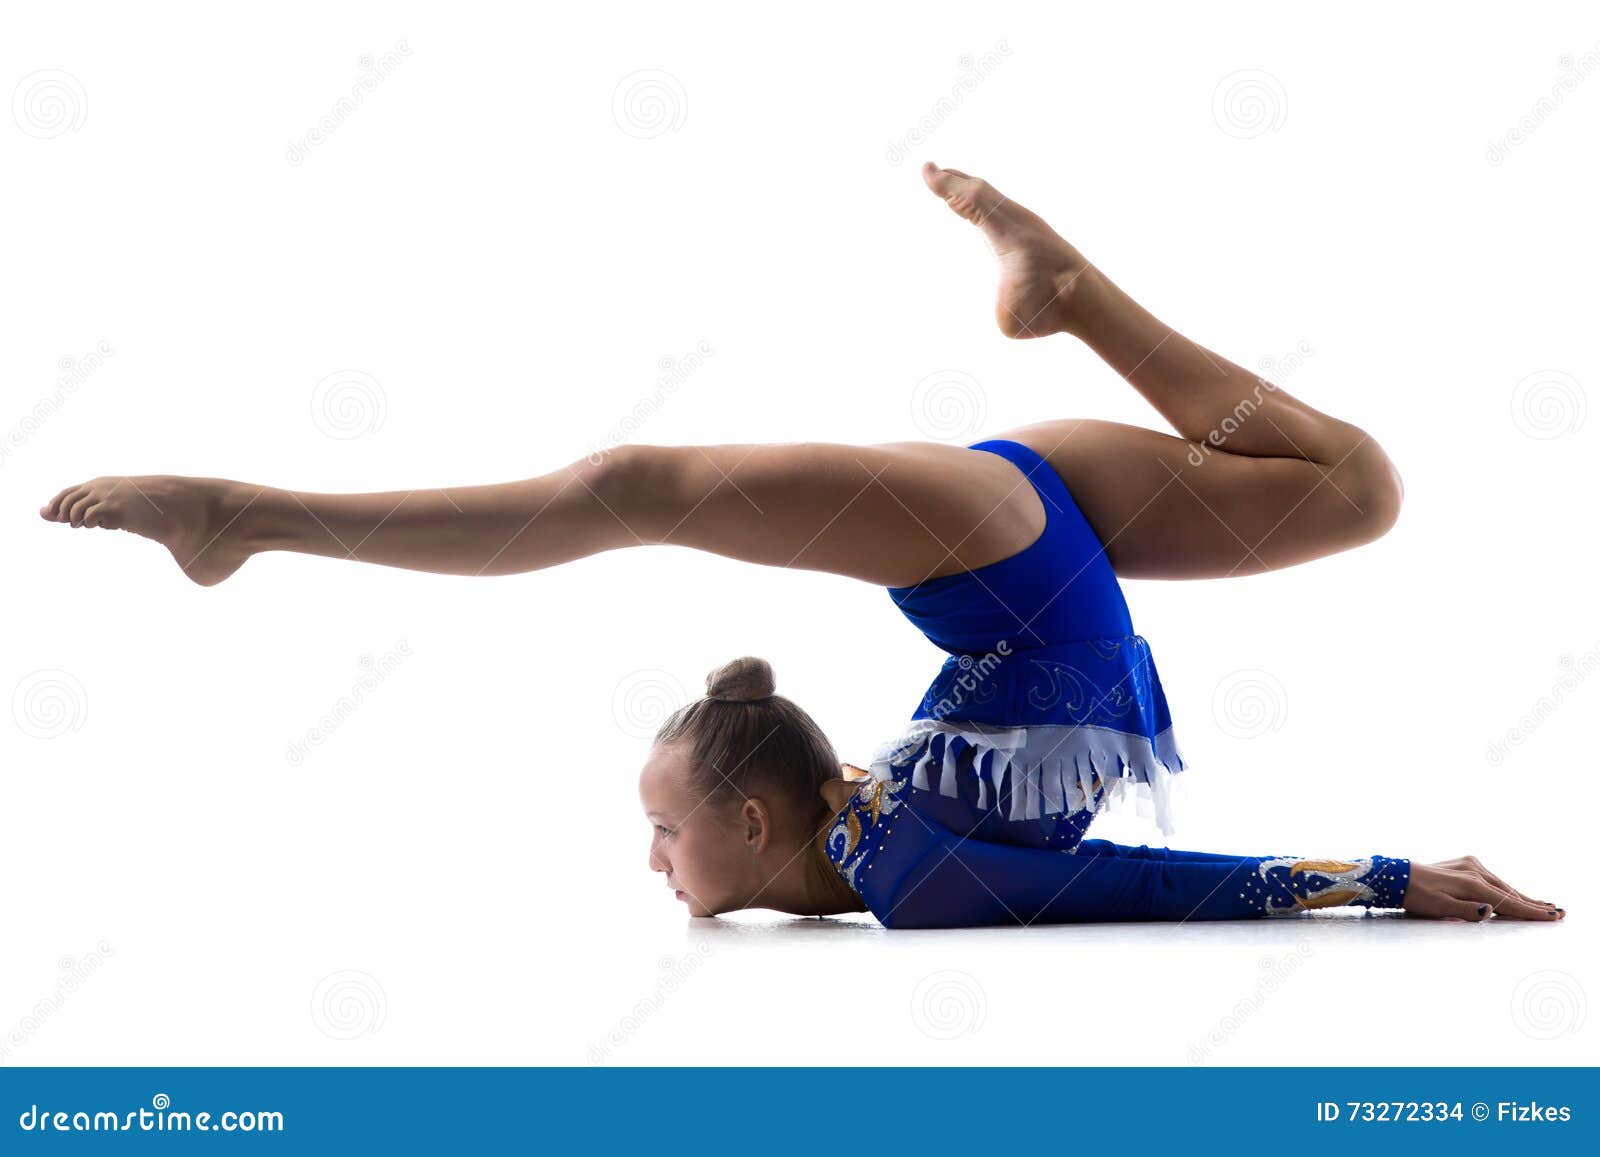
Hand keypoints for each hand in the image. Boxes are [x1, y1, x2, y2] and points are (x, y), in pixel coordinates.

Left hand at [1401, 856, 1564, 920]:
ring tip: (1542, 906)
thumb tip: (1490, 911)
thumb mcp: (1439, 908)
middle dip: (1533, 904)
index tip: (1551, 916)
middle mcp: (1475, 871)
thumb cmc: (1417, 896)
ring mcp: (1471, 865)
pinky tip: (1514, 893)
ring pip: (1502, 885)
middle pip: (1510, 892)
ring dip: (1521, 896)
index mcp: (1471, 884)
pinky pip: (1492, 880)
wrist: (1397, 877)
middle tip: (1558, 913)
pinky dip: (1506, 888)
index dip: (1530, 911)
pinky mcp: (1466, 864)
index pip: (1507, 902)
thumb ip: (1466, 911)